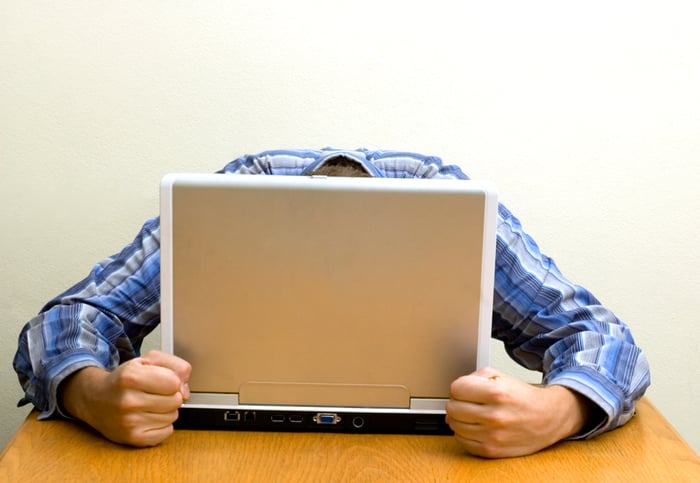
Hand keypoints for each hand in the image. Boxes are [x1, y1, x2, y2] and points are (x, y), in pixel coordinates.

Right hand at [59, 350, 191, 446]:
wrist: (95, 399)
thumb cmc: (124, 379)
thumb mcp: (147, 360)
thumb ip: (175, 365)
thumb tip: (185, 390)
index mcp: (131, 376)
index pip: (174, 382)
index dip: (172, 381)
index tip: (161, 380)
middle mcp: (128, 400)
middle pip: (176, 400)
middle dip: (170, 395)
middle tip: (154, 393)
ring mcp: (129, 422)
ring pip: (173, 416)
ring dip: (166, 410)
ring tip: (149, 405)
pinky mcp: (133, 438)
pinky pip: (167, 432)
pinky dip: (162, 425)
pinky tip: (148, 417)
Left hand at [445, 367, 590, 457]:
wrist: (548, 418)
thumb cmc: (522, 397)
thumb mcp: (500, 376)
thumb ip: (474, 377)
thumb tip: (454, 392)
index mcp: (496, 393)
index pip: (456, 389)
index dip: (459, 388)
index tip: (464, 390)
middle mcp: (494, 416)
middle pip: (452, 408)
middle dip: (457, 403)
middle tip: (467, 403)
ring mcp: (492, 435)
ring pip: (455, 425)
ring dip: (460, 419)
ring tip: (472, 415)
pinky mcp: (492, 450)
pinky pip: (463, 442)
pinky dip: (464, 434)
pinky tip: (475, 427)